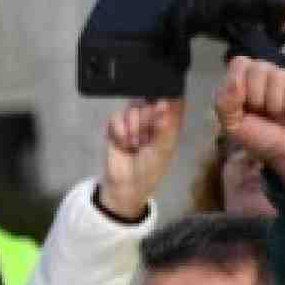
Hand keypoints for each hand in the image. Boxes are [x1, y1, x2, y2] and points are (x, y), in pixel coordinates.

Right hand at [98, 98, 182, 219]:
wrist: (126, 184)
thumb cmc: (150, 169)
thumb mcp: (164, 148)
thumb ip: (166, 125)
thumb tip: (167, 104)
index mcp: (167, 124)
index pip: (170, 102)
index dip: (166, 100)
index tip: (162, 106)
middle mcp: (150, 120)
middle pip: (148, 101)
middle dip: (147, 117)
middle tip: (147, 135)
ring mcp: (132, 122)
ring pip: (132, 108)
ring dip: (133, 127)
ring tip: (135, 143)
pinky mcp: (115, 127)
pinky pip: (116, 117)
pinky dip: (119, 131)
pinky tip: (124, 143)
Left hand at [216, 55, 284, 181]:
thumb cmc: (261, 138)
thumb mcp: (233, 124)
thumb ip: (225, 101)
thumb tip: (235, 80)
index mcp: (242, 82)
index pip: (240, 62)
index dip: (240, 82)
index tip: (243, 105)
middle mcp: (263, 76)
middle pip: (258, 67)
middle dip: (257, 97)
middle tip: (262, 113)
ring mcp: (284, 79)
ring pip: (275, 75)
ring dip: (274, 103)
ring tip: (277, 115)